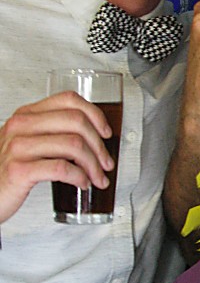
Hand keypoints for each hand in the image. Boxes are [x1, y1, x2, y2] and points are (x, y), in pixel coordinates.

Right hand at [0, 92, 114, 223]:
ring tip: (97, 177)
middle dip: (99, 145)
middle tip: (106, 162)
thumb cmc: (11, 171)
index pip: (69, 99)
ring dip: (94, 165)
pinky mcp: (19, 170)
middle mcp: (21, 126)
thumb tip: (95, 140)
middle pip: (76, 121)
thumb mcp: (29, 144)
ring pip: (73, 145)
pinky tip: (82, 183)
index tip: (105, 132)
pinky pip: (61, 168)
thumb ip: (54, 135)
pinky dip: (80, 177)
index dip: (95, 114)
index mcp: (27, 115)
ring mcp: (18, 147)